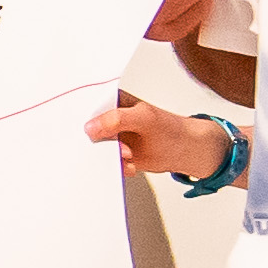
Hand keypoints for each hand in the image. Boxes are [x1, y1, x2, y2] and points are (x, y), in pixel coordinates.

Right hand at [86, 97, 221, 181]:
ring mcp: (113, 137)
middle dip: (97, 143)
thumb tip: (91, 127)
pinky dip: (117, 166)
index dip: (82, 117)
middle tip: (118, 147)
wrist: (186, 150)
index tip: (87, 131)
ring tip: (129, 155)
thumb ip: (116, 120)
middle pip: (88, 130)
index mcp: (113, 101)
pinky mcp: (116, 154)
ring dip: (109, 157)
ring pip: (95, 149)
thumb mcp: (143, 119)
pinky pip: (106, 163)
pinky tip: (132, 163)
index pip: (88, 105)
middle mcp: (110, 118)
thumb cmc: (170, 129)